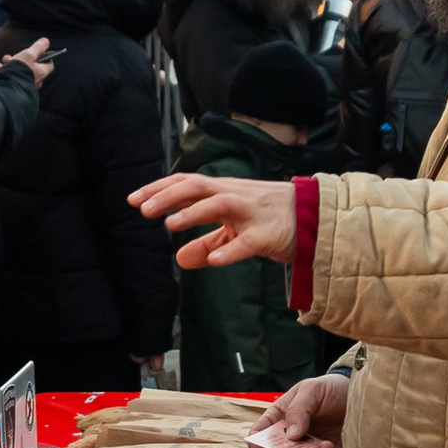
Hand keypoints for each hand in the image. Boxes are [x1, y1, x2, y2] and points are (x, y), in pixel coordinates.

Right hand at [6, 38, 51, 83]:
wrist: (6, 88)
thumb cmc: (19, 70)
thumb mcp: (28, 55)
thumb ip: (37, 48)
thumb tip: (46, 41)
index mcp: (41, 72)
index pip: (49, 64)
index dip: (45, 57)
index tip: (39, 51)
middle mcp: (35, 80)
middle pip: (31, 66)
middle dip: (21, 58)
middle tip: (15, 55)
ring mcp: (25, 84)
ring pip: (19, 70)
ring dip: (10, 63)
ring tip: (5, 61)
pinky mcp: (15, 87)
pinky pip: (11, 77)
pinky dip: (4, 71)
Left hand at [128, 168, 296, 270]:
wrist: (315, 219)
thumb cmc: (269, 219)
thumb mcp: (234, 231)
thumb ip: (207, 243)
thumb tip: (180, 258)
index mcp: (223, 192)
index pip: (186, 184)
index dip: (159, 189)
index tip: (132, 200)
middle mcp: (234, 196)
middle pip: (197, 186)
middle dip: (168, 196)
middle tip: (142, 210)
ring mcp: (252, 212)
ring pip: (220, 204)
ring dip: (193, 213)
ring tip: (169, 225)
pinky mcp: (269, 234)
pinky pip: (248, 241)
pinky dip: (230, 251)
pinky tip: (213, 263)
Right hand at [244, 368, 347, 447]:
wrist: (359, 397)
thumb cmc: (330, 390)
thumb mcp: (312, 391)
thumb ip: (298, 410)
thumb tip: (290, 436)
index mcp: (279, 419)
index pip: (260, 434)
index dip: (257, 443)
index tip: (262, 447)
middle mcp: (290, 439)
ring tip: (326, 445)